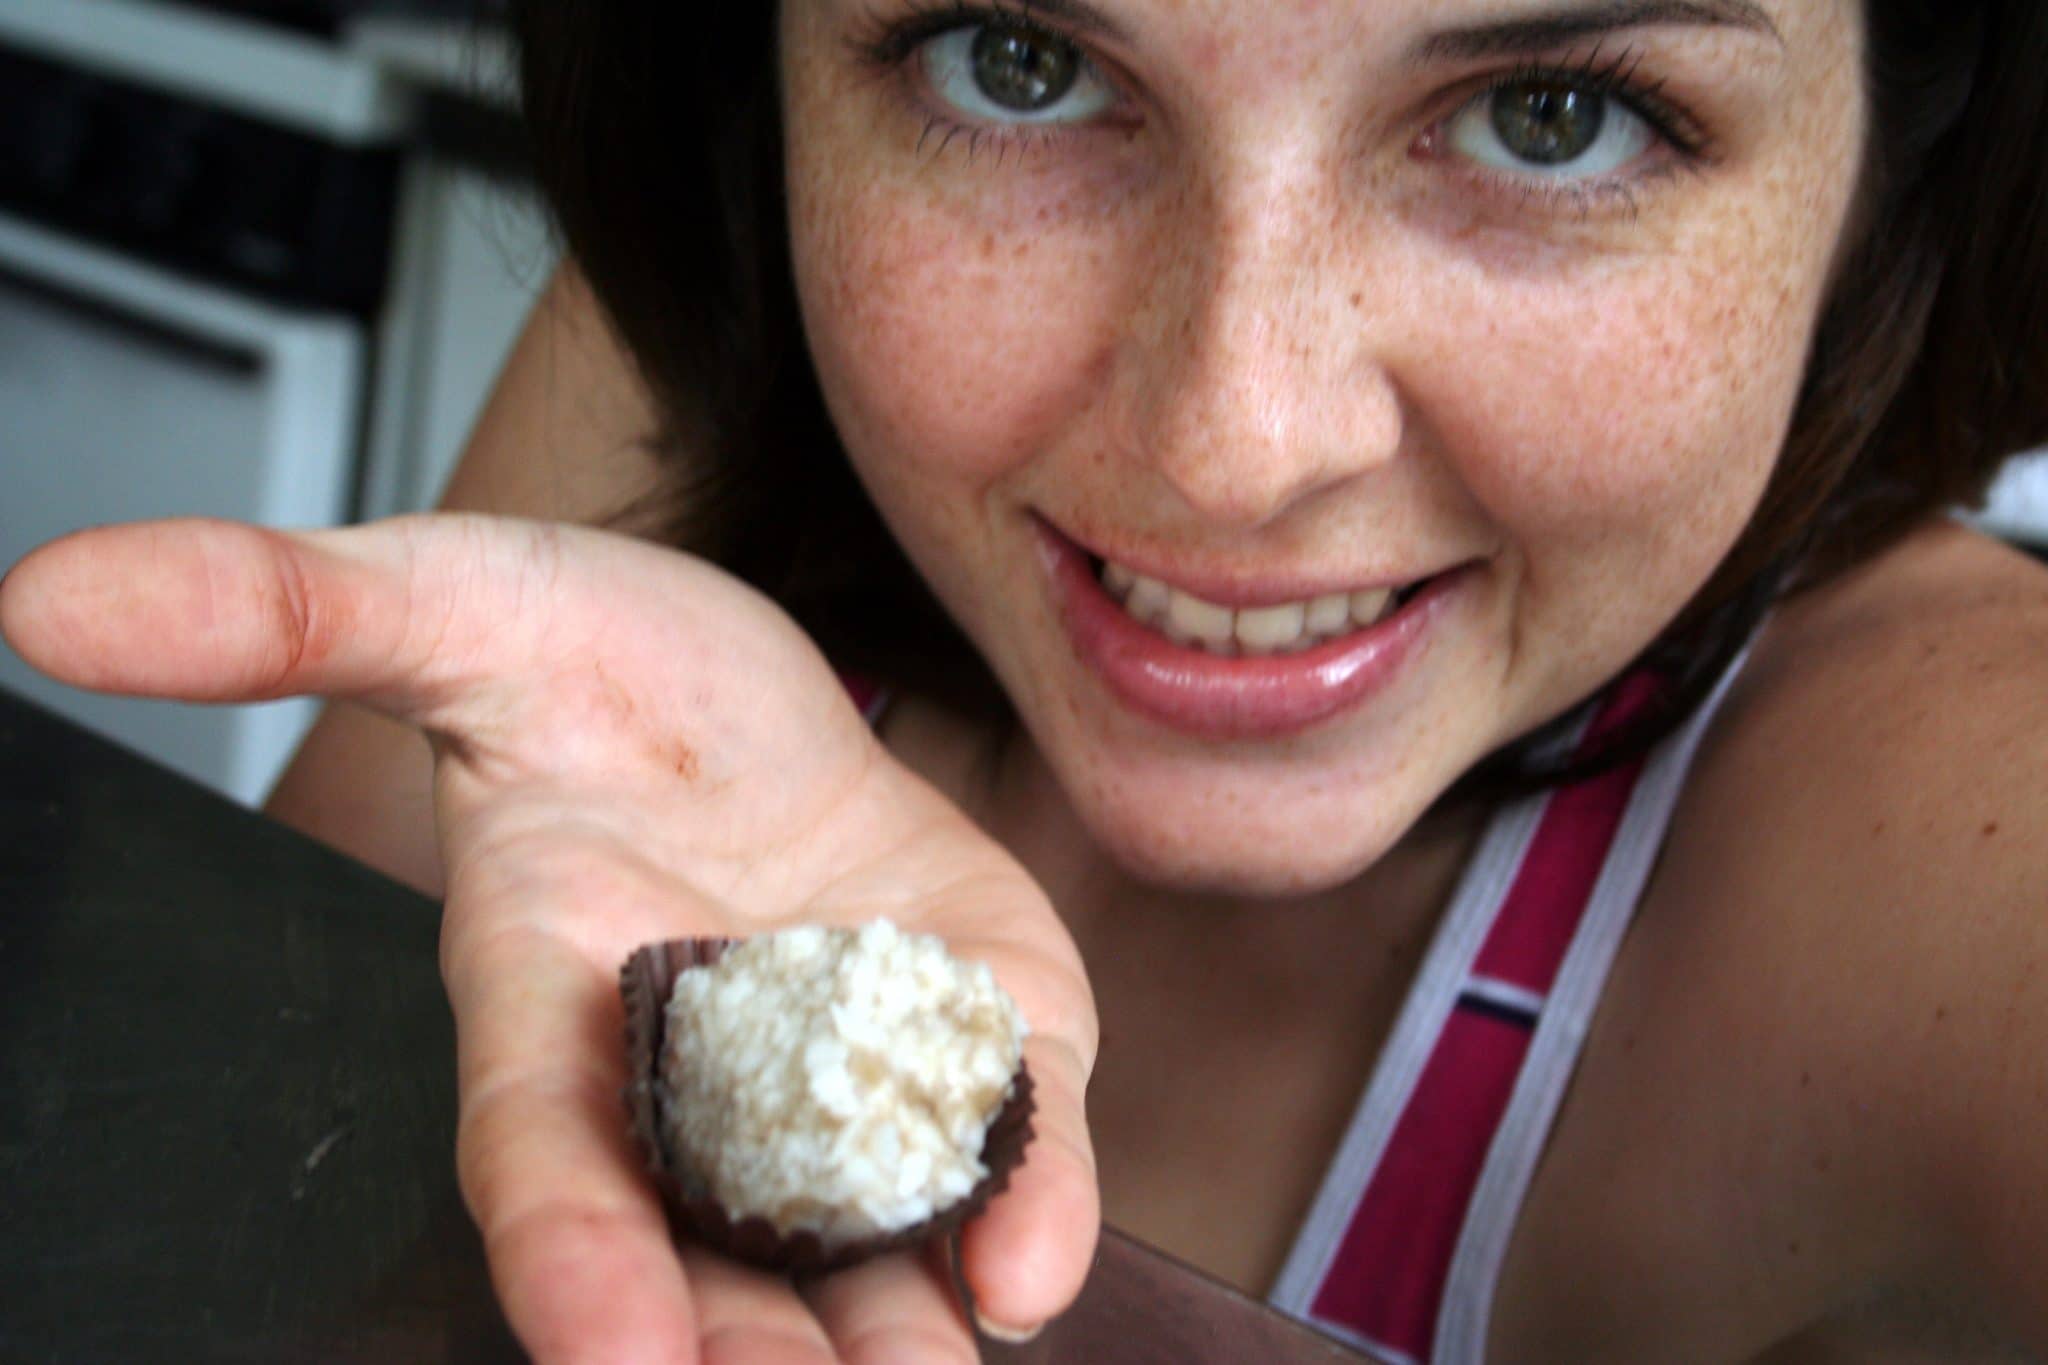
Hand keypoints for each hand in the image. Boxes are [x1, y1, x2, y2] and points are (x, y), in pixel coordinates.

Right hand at [0, 514, 1098, 1361]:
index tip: (607, 1351)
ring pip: (852, 1233)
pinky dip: (1019, 1194)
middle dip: (742, 1341)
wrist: (745, 673)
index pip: (539, 1158)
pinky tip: (1033, 1259)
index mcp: (546, 998)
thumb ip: (285, 608)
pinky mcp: (957, 1015)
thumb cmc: (585, 653)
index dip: (565, 1257)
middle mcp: (688, 1070)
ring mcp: (833, 1061)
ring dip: (889, 1325)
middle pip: (702, 1245)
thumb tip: (50, 596)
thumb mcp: (448, 597)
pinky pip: (990, 1127)